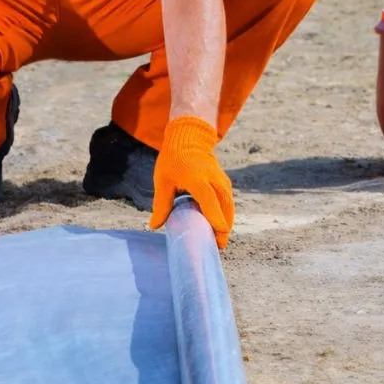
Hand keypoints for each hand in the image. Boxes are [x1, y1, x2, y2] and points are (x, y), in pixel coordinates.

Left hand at [148, 116, 233, 247]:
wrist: (189, 138)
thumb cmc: (172, 159)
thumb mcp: (163, 180)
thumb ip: (161, 204)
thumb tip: (154, 226)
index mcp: (197, 177)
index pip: (209, 199)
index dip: (215, 215)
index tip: (220, 231)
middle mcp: (213, 179)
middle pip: (224, 205)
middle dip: (224, 226)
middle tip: (219, 246)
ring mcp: (221, 180)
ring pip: (229, 204)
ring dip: (226, 222)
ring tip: (220, 241)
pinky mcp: (224, 182)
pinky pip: (228, 201)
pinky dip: (226, 214)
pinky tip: (220, 227)